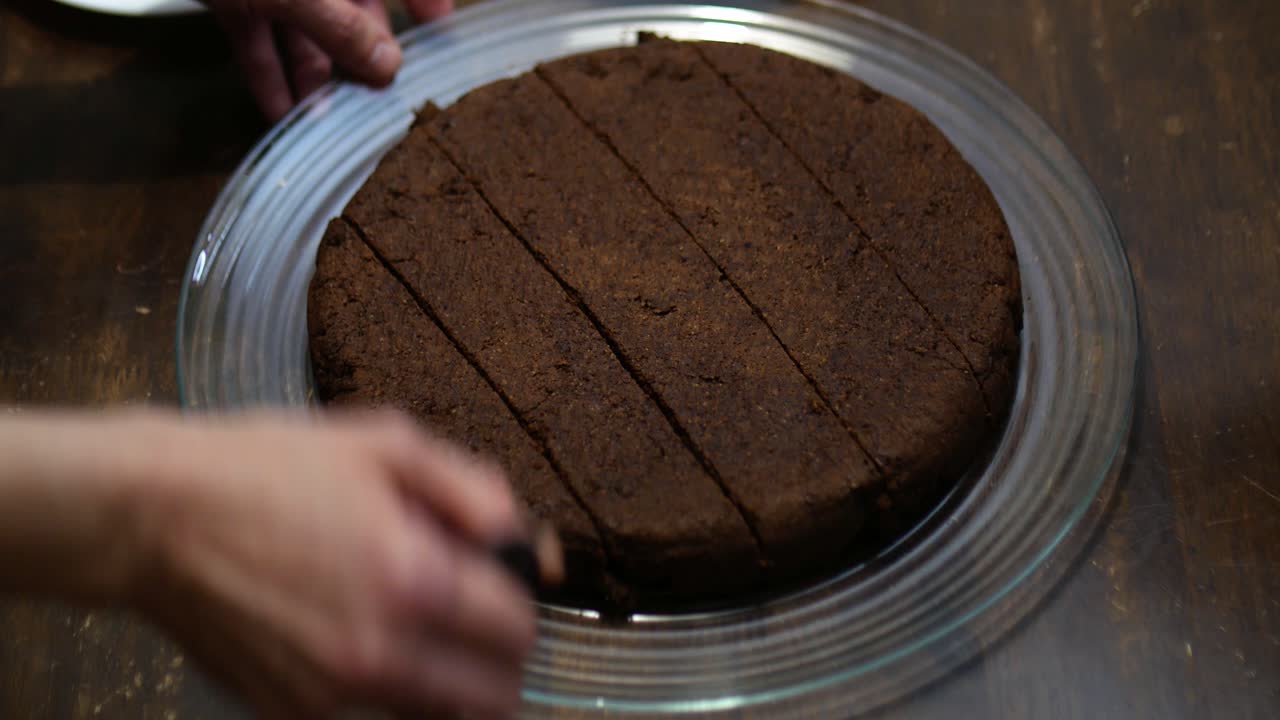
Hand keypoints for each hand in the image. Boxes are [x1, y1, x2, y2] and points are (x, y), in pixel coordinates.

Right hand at [118, 409, 540, 717]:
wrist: (155, 515)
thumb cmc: (271, 468)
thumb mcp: (388, 445)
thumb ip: (474, 493)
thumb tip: (528, 542)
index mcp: (416, 580)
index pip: (518, 632)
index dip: (521, 604)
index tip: (501, 584)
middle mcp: (382, 651)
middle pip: (495, 699)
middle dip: (500, 660)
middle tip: (476, 620)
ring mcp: (333, 692)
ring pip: (440, 719)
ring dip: (452, 685)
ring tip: (418, 629)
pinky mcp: (291, 712)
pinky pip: (370, 716)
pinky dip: (384, 688)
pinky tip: (353, 634)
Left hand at [207, 0, 453, 120]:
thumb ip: (343, 27)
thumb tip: (388, 67)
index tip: (438, 32)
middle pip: (351, 4)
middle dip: (361, 53)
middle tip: (375, 100)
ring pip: (305, 25)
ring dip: (314, 72)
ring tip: (325, 121)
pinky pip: (258, 33)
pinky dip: (266, 69)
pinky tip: (276, 112)